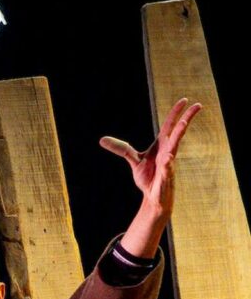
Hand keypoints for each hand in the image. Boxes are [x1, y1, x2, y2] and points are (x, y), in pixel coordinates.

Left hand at [100, 97, 200, 256]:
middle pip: (178, 132)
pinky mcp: (166, 178)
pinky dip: (167, 164)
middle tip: (197, 105)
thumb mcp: (133, 160)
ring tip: (183, 124)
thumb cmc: (148, 178)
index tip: (184, 100)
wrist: (153, 198)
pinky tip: (168, 158)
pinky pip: (167, 169)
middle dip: (186, 119)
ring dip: (178, 135)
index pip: (169, 126)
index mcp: (162, 146)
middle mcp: (168, 152)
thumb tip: (102, 140)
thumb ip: (121, 149)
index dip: (175, 113)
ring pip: (175, 147)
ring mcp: (168, 164)